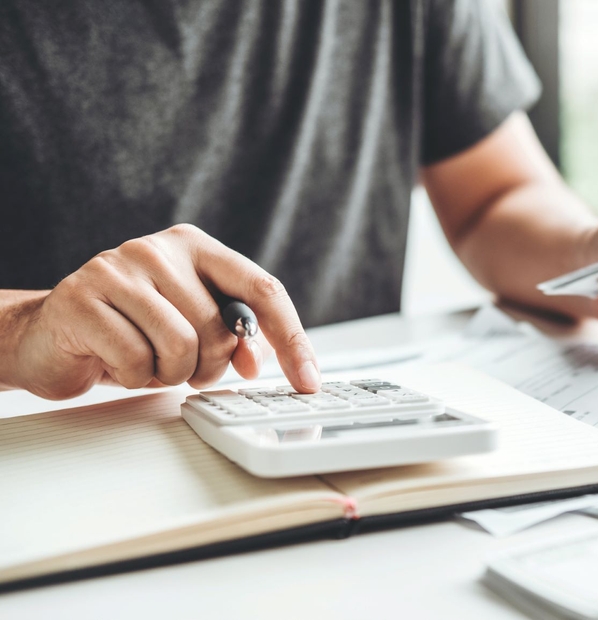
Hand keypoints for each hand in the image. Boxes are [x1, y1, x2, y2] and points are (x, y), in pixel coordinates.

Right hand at [9, 224, 319, 398]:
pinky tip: (115, 361)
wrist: (49, 333)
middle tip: (178, 365)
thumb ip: (231, 335)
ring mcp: (118, 267)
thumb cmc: (130, 330)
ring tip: (146, 361)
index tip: (309, 379)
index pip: (263, 289)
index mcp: (196, 247)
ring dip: (169, 374)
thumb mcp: (190, 326)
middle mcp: (159, 249)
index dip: (291, 339)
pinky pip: (136, 361)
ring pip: (183, 346)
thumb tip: (255, 358)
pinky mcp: (82, 297)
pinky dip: (134, 377)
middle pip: (223, 329)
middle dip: (208, 366)